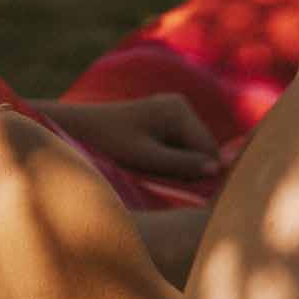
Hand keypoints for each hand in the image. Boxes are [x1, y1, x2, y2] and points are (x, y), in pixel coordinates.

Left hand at [50, 93, 221, 179]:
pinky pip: (183, 152)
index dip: (203, 176)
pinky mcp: (167, 126)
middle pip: (205, 152)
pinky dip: (174, 166)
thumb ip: (182, 164)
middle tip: (165, 182)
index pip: (210, 151)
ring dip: (183, 171)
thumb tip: (219, 169)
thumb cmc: (109, 142)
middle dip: (192, 172)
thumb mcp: (146, 157)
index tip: (184, 192)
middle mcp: (181, 107)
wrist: (79, 129)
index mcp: (179, 109)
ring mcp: (175, 115)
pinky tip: (156, 170)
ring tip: (157, 176)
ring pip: (195, 155)